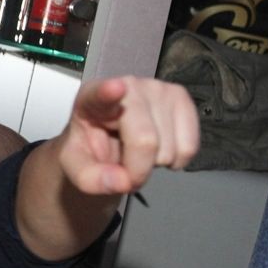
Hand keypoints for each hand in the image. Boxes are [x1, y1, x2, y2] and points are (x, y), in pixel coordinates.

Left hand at [59, 76, 198, 194]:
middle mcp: (127, 86)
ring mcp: (157, 88)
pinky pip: (189, 146)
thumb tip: (122, 181)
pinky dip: (176, 159)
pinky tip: (158, 148)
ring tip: (138, 150)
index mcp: (90, 99)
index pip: (99, 94)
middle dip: (138, 169)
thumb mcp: (77, 168)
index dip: (108, 92)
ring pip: (169, 148)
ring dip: (155, 162)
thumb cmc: (91, 147)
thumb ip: (91, 179)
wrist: (107, 139)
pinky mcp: (181, 97)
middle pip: (145, 141)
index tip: (115, 88)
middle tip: (124, 165)